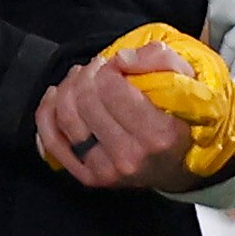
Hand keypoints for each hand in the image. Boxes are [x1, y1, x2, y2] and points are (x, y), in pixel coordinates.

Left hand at [34, 54, 199, 191]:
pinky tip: (55, 96)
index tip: (117, 65)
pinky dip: (47, 113)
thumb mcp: (187, 82)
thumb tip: (121, 58)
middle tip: (98, 67)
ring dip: (68, 87)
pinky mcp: (87, 177)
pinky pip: (53, 141)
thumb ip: (160, 59)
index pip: (111, 88)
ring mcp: (106, 171)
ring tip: (82, 78)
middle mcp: (129, 158)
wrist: (178, 166)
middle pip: (86, 100)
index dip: (109, 67)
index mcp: (158, 135)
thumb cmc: (182, 120)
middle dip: (88, 74)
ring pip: (66, 116)